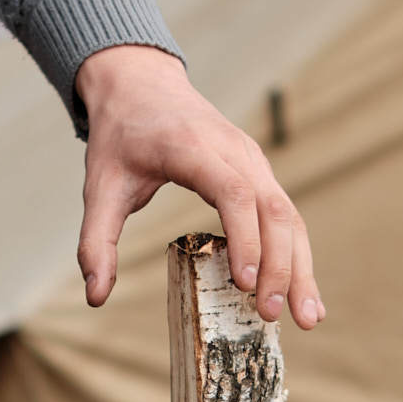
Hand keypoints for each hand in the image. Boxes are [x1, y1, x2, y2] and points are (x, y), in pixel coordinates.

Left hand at [75, 45, 322, 327]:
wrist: (141, 84)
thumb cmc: (120, 135)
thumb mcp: (99, 185)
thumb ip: (96, 241)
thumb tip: (95, 296)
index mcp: (191, 148)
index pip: (232, 192)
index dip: (244, 238)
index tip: (245, 283)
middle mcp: (233, 150)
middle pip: (272, 208)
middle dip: (280, 265)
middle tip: (273, 315)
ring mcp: (252, 159)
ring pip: (288, 213)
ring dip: (300, 266)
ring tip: (307, 317)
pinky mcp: (259, 171)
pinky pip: (286, 213)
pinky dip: (297, 252)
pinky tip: (303, 291)